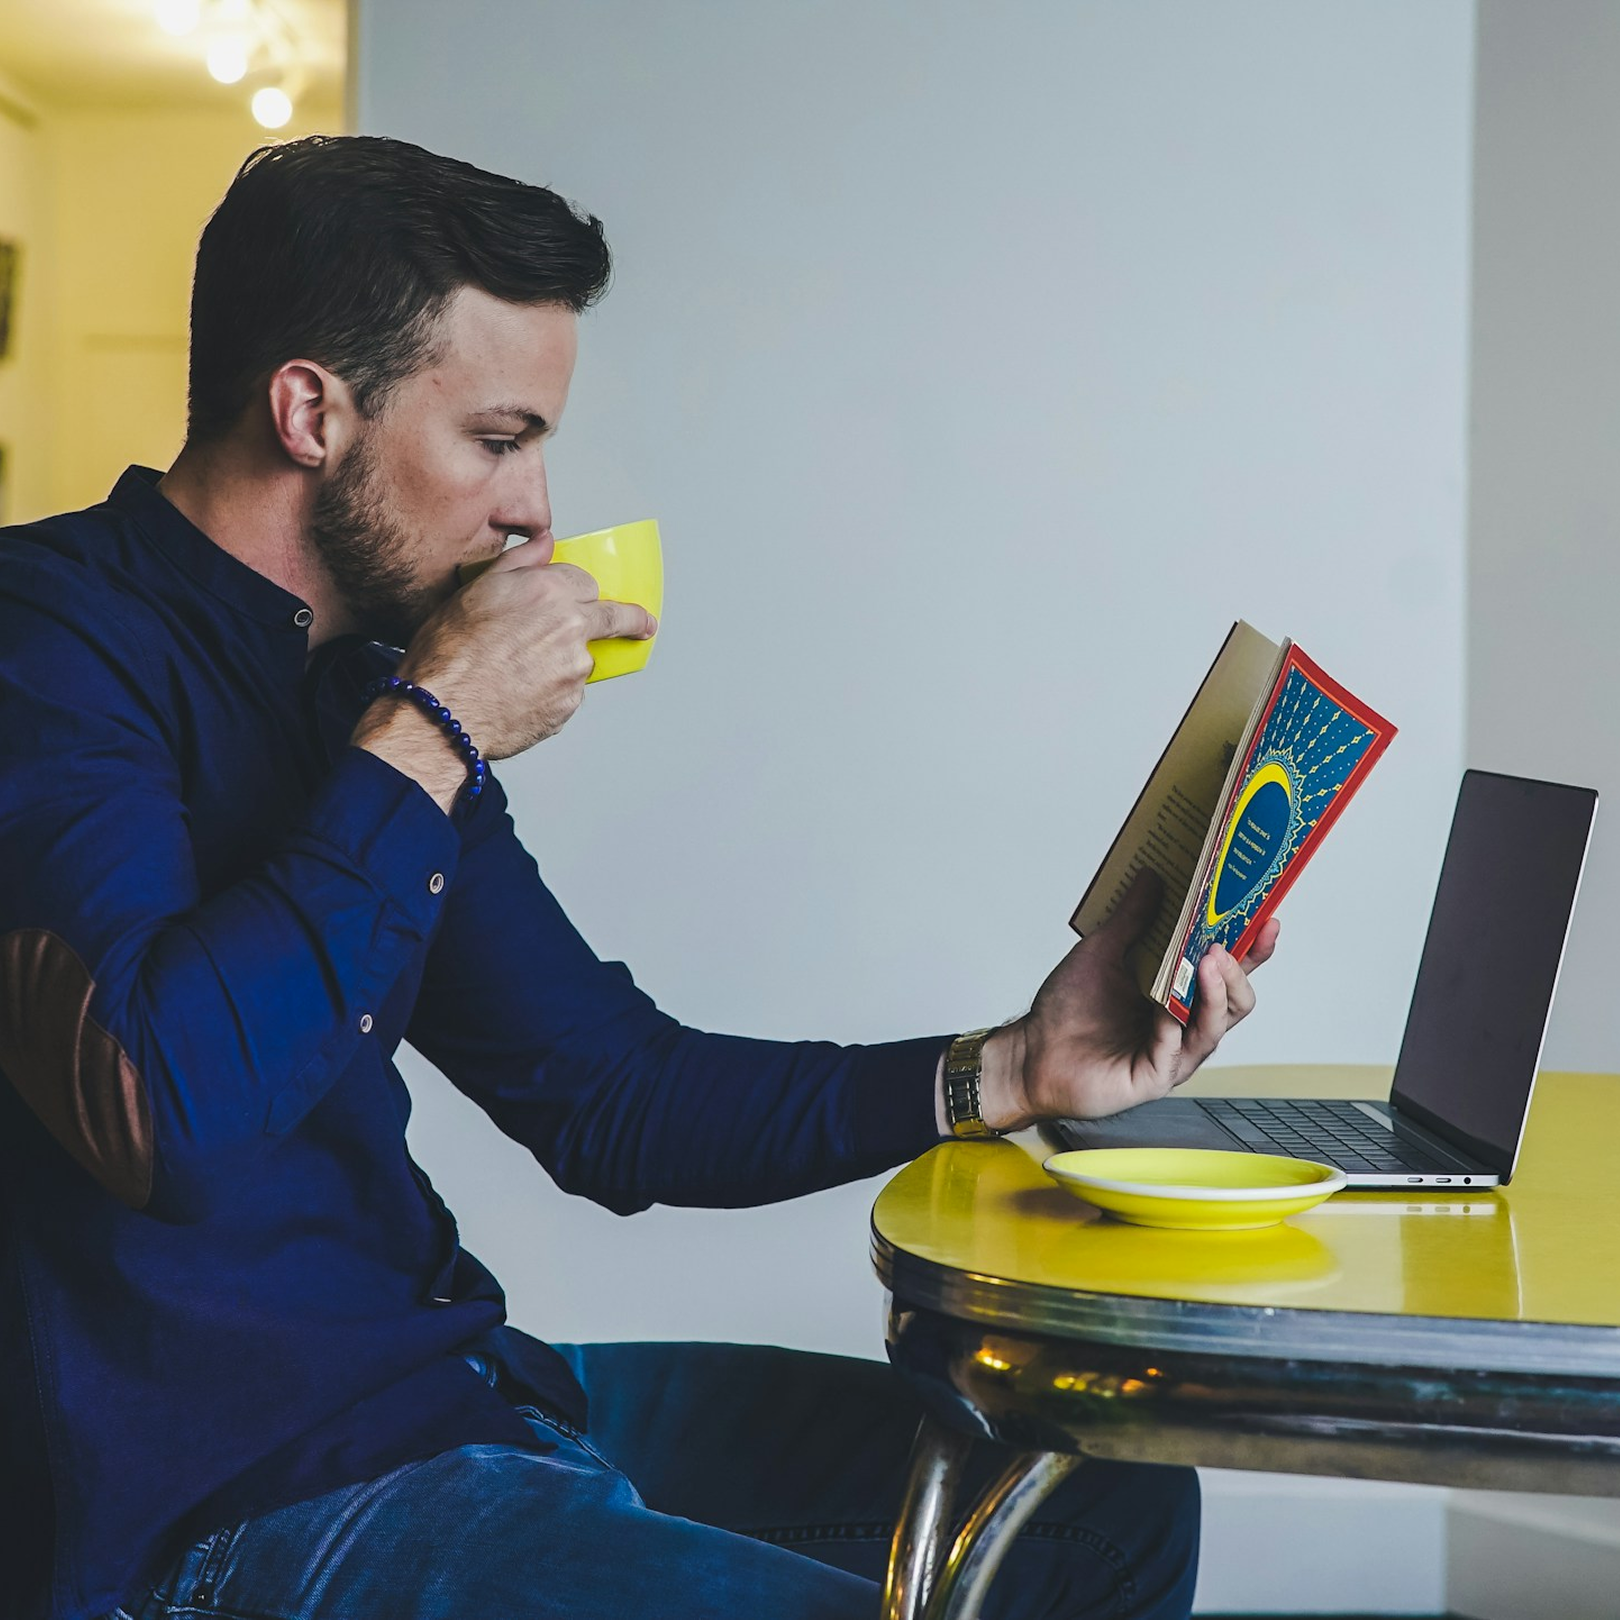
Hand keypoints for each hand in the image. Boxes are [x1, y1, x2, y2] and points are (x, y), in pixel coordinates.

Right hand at [387, 541, 657, 759]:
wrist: (443, 712)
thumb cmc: (449, 654)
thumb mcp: (474, 591)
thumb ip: (519, 563)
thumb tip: (544, 543)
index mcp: (549, 592)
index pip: (586, 582)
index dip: (579, 591)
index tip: (587, 599)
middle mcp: (571, 628)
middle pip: (613, 618)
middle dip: (632, 620)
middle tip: (645, 625)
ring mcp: (575, 670)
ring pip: (581, 660)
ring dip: (563, 663)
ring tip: (516, 672)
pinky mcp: (570, 705)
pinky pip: (567, 694)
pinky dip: (550, 693)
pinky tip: (517, 694)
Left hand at [975, 871, 1279, 1130]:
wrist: (1032, 1052)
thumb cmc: (1067, 1010)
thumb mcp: (1102, 952)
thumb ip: (1131, 919)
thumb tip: (1153, 877)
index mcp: (1179, 994)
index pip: (1228, 971)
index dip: (1253, 949)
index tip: (1267, 920)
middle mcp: (1184, 1024)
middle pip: (1235, 1000)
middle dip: (1238, 970)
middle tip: (1223, 944)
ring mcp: (1174, 1053)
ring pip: (1215, 1026)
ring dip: (1215, 992)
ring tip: (1209, 962)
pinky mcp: (1156, 1076)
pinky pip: (1177, 1051)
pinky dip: (1176, 1025)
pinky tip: (1169, 1007)